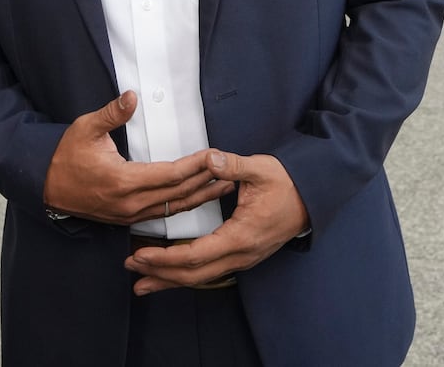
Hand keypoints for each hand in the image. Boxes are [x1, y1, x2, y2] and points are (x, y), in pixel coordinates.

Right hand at [41, 91, 233, 224]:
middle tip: (231, 168)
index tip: (215, 154)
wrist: (46, 187)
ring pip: (174, 208)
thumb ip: (112, 113)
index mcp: (123, 181)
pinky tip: (199, 198)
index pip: (170, 175)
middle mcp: (131, 203)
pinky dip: (185, 205)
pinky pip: (164, 214)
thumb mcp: (85, 128)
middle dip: (206, 180)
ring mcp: (130, 215)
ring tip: (225, 185)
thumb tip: (132, 95)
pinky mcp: (129, 219)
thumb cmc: (66, 156)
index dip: (195, 166)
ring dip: (201, 196)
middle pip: (179, 194)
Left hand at [125, 151, 307, 294]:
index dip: (166, 258)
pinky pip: (209, 272)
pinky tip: (171, 276)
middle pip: (194, 275)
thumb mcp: (261, 169)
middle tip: (132, 268)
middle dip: (161, 274)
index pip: (196, 255)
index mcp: (241, 235)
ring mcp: (243, 259)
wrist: (311, 198)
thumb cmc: (287, 184)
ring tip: (143, 283)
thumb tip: (210, 160)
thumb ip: (233, 165)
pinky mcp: (242, 257)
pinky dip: (186, 275)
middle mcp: (241, 255)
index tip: (142, 255)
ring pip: (201, 278)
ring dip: (171, 281)